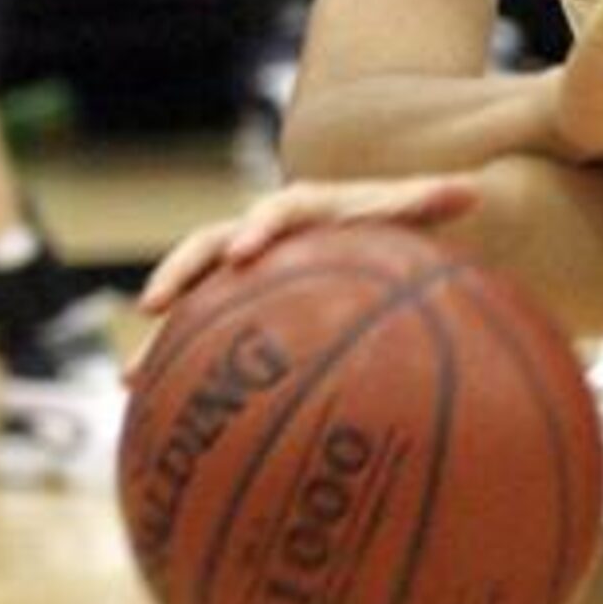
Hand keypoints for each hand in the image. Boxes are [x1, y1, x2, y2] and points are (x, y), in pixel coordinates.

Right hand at [131, 174, 476, 370]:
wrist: (355, 227)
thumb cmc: (384, 221)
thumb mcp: (407, 209)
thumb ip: (429, 201)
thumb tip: (470, 189)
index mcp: (296, 211)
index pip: (272, 214)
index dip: (255, 230)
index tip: (244, 254)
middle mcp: (255, 235)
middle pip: (207, 248)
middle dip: (179, 274)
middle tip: (154, 306)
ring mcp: (235, 271)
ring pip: (189, 297)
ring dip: (162, 335)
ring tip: (132, 377)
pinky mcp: (229, 304)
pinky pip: (196, 335)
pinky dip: (175, 368)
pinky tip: (155, 414)